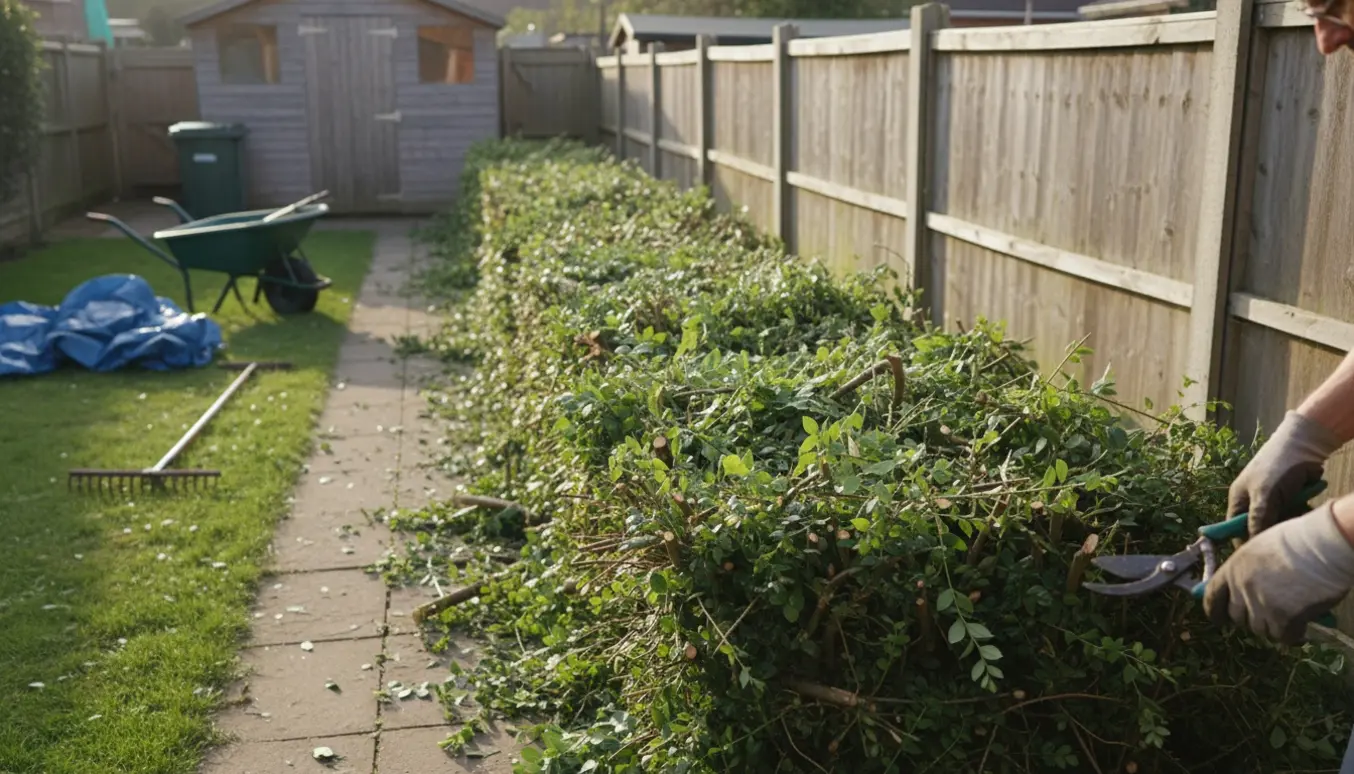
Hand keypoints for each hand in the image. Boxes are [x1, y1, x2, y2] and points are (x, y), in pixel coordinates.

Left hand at [1203, 501, 1353, 644]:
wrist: (1324, 545)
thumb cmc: (1298, 541)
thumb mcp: (1260, 549)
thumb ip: (1248, 570)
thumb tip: (1246, 590)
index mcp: (1233, 568)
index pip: (1212, 597)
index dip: (1215, 611)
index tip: (1219, 620)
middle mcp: (1242, 587)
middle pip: (1237, 618)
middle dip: (1252, 619)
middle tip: (1271, 614)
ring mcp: (1260, 603)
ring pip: (1260, 630)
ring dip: (1274, 627)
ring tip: (1291, 615)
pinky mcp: (1282, 617)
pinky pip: (1283, 636)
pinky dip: (1293, 633)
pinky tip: (1303, 624)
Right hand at [1229, 411, 1338, 535]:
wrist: (1305, 446)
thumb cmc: (1277, 467)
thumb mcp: (1264, 496)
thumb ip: (1257, 520)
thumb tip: (1252, 545)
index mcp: (1239, 499)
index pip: (1234, 529)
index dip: (1243, 542)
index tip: (1256, 556)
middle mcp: (1254, 502)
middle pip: (1258, 528)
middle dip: (1270, 532)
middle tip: (1282, 536)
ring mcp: (1272, 501)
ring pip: (1278, 523)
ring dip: (1288, 523)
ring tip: (1296, 520)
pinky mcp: (1290, 500)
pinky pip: (1292, 516)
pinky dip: (1299, 516)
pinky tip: (1305, 511)